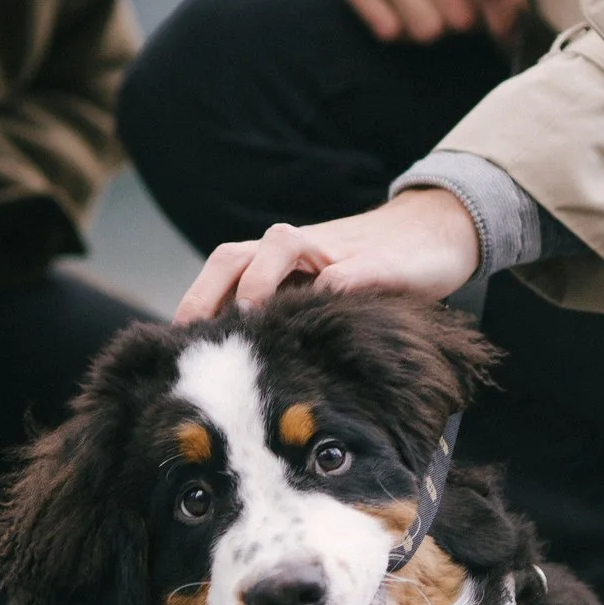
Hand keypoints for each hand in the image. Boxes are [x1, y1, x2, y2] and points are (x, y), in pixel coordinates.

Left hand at [176, 187, 480, 321]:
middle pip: (234, 256)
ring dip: (258, 282)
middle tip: (193, 340)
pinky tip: (316, 321)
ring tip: (246, 320)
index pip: (220, 274)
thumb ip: (282, 320)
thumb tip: (235, 370)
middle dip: (207, 294)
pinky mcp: (374, 263)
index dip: (192, 307)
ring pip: (280, 247)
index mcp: (273, 260)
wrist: (434, 233)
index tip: (170, 351)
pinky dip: (326, 292)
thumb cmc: (366, 274)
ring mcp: (333, 251)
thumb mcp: (318, 297)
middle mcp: (294, 249)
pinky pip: (344, 273)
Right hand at [326, 0, 525, 44]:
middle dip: (472, 19)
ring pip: (424, 31)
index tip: (506, 18)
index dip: (504, 12)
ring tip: (439, 0)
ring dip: (440, 25)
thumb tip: (511, 20)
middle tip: (468, 0)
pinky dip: (405, 25)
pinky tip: (409, 1)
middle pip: (459, 17)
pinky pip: (389, 32)